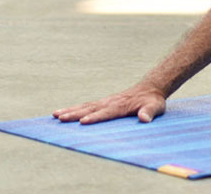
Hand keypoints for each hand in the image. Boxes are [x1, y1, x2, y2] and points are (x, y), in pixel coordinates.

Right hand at [52, 83, 166, 123]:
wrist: (149, 89)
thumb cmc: (152, 101)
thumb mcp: (155, 107)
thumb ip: (149, 112)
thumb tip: (144, 119)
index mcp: (121, 105)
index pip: (106, 112)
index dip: (95, 117)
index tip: (83, 122)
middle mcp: (110, 102)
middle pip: (90, 109)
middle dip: (75, 114)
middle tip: (60, 118)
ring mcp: (105, 102)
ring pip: (85, 106)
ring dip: (70, 111)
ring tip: (55, 115)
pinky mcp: (102, 103)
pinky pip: (86, 106)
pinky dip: (73, 109)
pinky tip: (62, 113)